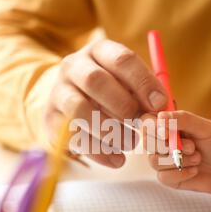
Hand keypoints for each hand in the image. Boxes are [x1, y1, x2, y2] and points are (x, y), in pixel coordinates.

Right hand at [45, 39, 167, 167]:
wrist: (70, 101)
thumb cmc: (111, 92)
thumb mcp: (129, 85)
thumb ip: (146, 95)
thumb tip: (160, 112)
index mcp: (99, 51)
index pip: (121, 59)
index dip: (143, 82)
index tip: (160, 104)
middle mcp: (74, 66)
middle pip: (95, 81)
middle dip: (124, 106)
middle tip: (142, 125)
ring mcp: (58, 92)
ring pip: (79, 110)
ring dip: (109, 131)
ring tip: (129, 143)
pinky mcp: (50, 119)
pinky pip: (72, 137)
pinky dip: (99, 152)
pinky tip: (117, 159)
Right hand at [145, 111, 210, 192]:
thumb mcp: (205, 127)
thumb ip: (182, 119)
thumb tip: (160, 116)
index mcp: (169, 125)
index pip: (147, 121)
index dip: (152, 126)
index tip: (167, 132)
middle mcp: (163, 142)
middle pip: (146, 142)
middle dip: (168, 145)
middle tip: (192, 146)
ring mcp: (164, 160)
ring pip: (153, 160)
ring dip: (177, 159)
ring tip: (198, 157)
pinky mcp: (169, 178)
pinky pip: (163, 176)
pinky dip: (180, 173)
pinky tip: (195, 170)